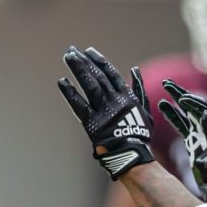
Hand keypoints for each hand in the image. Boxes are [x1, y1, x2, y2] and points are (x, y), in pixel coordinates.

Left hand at [57, 47, 156, 180]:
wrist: (132, 156)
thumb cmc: (140, 135)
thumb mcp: (145, 110)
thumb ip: (139, 89)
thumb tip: (135, 70)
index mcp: (126, 96)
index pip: (110, 73)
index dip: (99, 61)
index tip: (89, 50)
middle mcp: (114, 100)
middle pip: (97, 75)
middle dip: (85, 61)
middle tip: (72, 49)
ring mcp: (103, 111)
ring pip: (90, 85)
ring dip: (79, 69)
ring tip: (68, 56)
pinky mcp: (92, 123)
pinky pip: (79, 106)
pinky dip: (70, 93)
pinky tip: (62, 81)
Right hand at [158, 82, 206, 201]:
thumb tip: (206, 114)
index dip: (195, 103)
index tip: (182, 98)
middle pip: (197, 105)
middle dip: (183, 94)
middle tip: (168, 83)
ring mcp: (203, 133)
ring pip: (187, 112)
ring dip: (176, 100)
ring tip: (164, 87)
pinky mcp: (194, 140)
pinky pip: (181, 124)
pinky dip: (172, 115)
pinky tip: (162, 105)